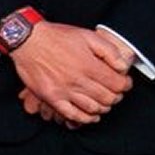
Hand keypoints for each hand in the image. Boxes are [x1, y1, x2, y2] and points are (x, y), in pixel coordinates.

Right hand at [10, 21, 132, 125]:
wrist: (29, 41)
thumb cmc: (57, 37)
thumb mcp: (88, 35)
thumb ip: (109, 51)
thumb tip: (123, 67)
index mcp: (89, 65)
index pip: (117, 84)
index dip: (125, 85)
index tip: (124, 83)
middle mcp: (78, 80)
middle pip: (107, 98)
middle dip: (116, 97)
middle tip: (115, 93)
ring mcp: (65, 91)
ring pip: (92, 108)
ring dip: (103, 108)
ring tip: (104, 102)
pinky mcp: (52, 98)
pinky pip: (72, 115)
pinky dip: (85, 119)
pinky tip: (90, 116)